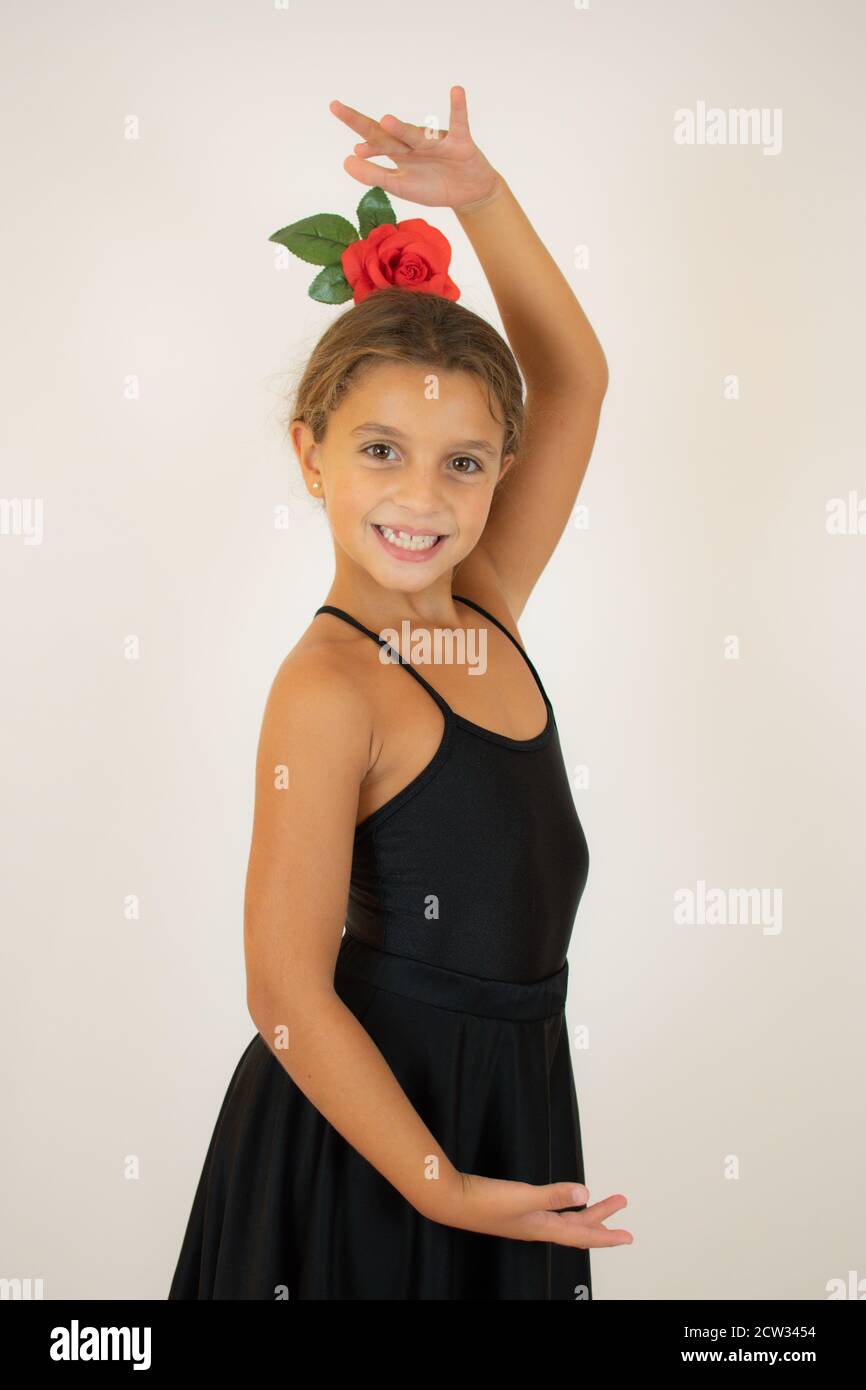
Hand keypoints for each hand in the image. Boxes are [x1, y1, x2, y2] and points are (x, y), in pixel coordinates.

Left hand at [328, 85, 501, 212]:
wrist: (468, 193)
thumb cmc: (433, 186)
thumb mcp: (401, 185)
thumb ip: (374, 175)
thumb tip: (347, 160)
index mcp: (399, 152)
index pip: (374, 142)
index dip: (363, 144)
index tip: (353, 148)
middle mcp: (413, 142)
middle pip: (386, 133)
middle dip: (362, 123)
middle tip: (338, 109)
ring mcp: (436, 141)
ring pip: (416, 136)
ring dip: (402, 129)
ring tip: (386, 122)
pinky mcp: (460, 142)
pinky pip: (459, 122)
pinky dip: (458, 107)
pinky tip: (456, 91)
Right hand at [429, 1172, 633, 1248]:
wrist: (452, 1200)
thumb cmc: (484, 1203)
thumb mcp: (524, 1197)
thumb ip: (555, 1195)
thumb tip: (585, 1191)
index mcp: (542, 1228)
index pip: (582, 1236)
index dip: (606, 1236)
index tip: (628, 1237)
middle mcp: (537, 1226)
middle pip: (577, 1226)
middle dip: (602, 1216)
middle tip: (621, 1204)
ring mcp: (526, 1219)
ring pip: (565, 1218)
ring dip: (586, 1210)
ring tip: (602, 1200)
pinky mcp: (515, 1209)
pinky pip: (551, 1212)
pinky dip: (564, 1206)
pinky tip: (564, 1199)